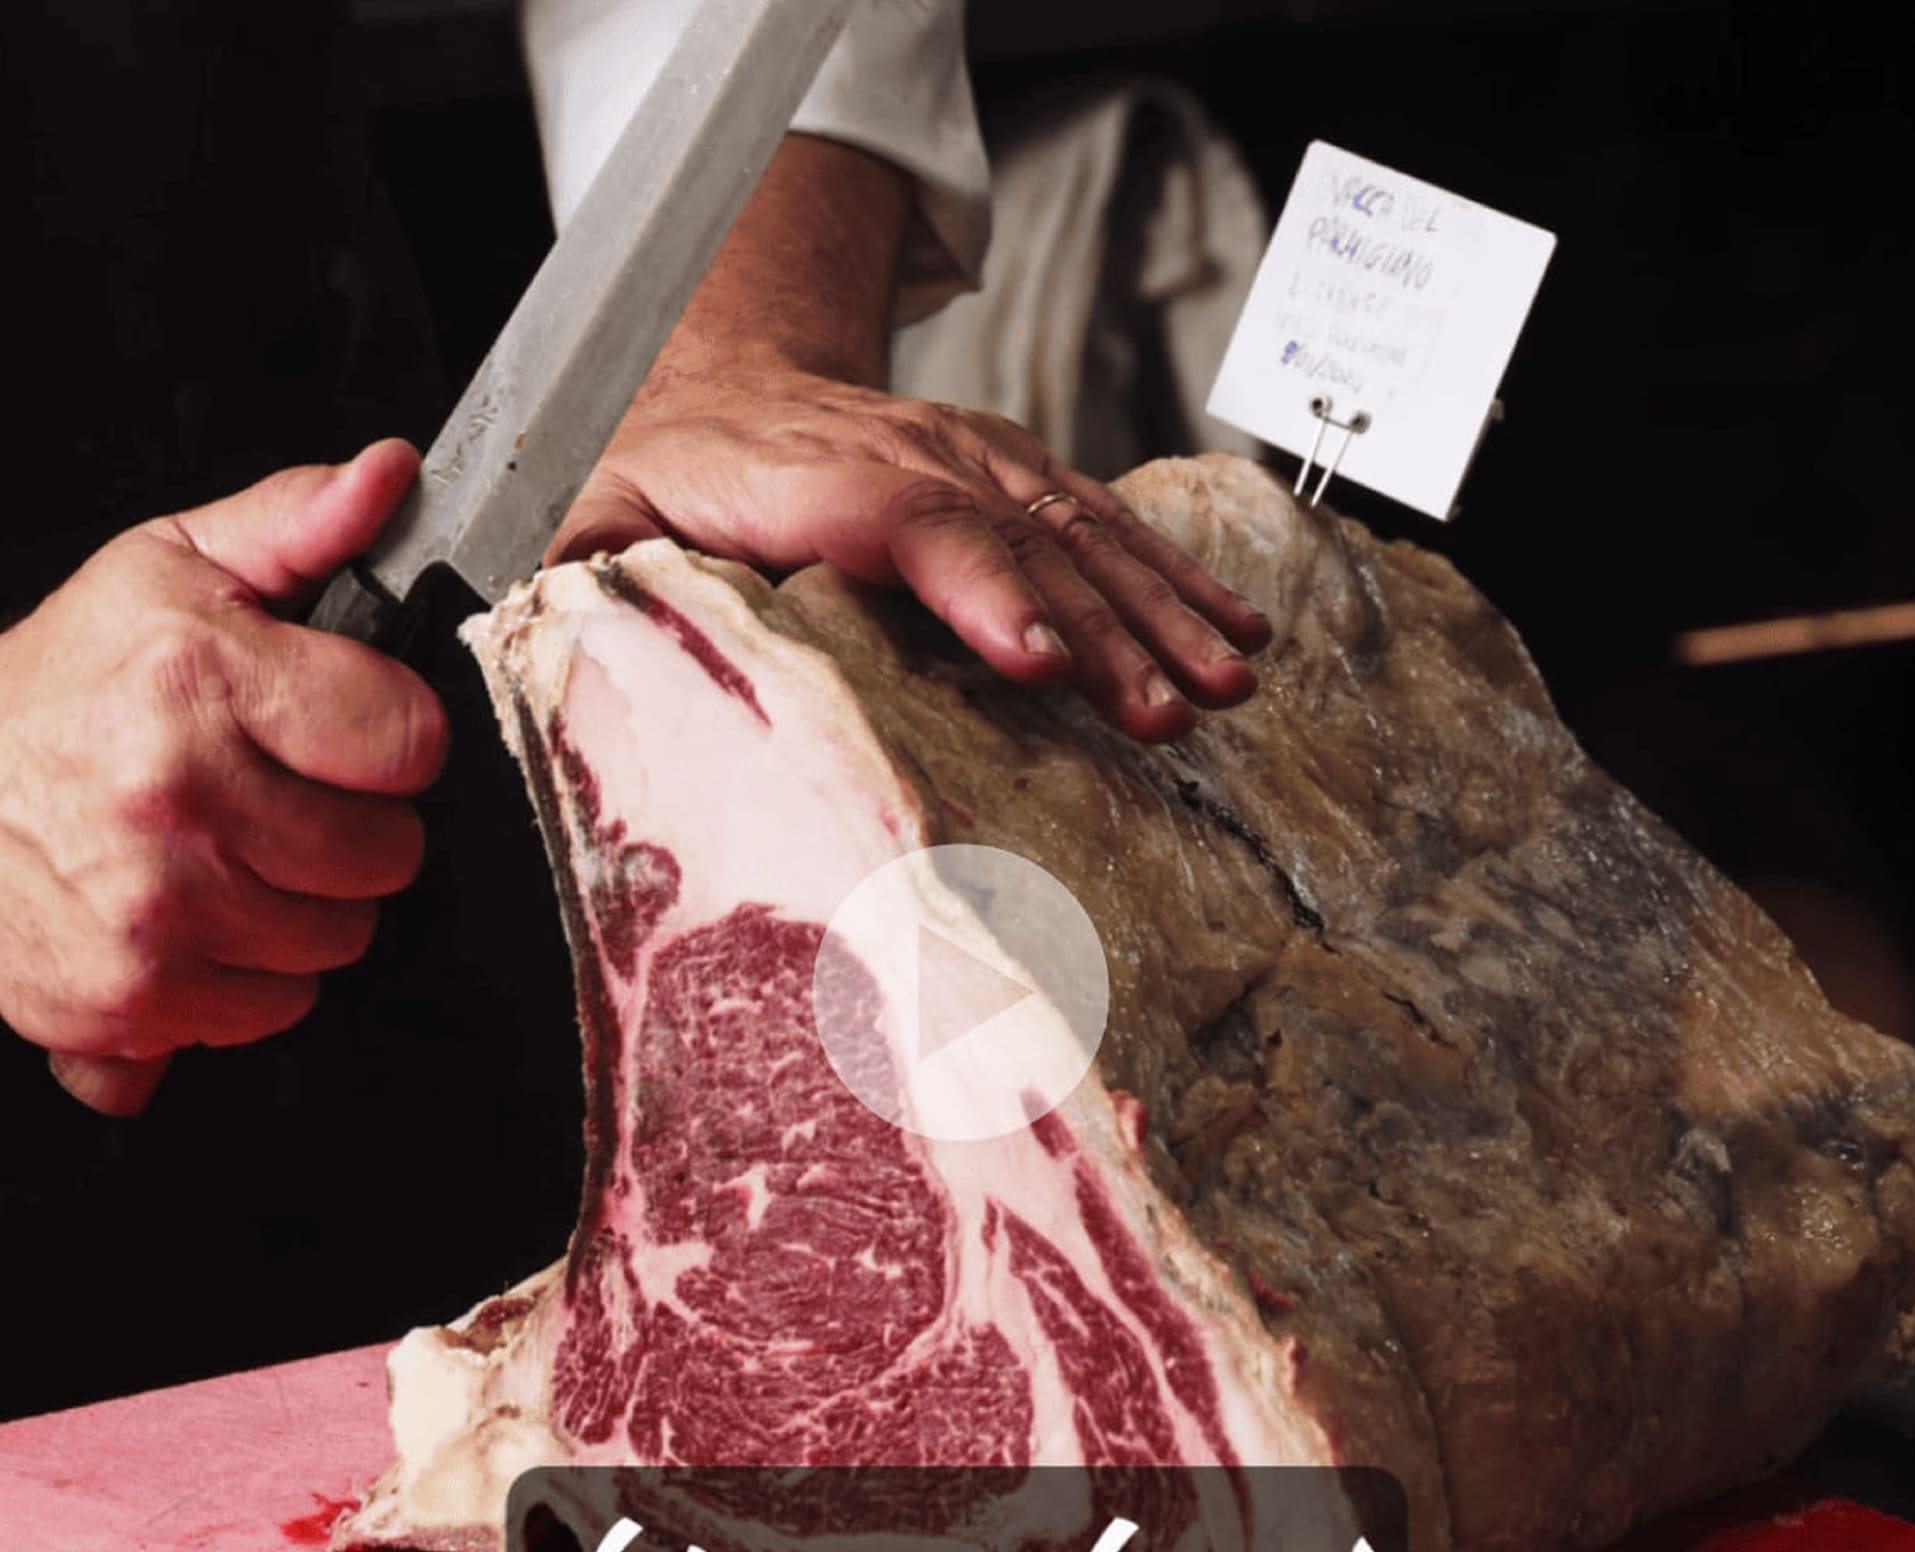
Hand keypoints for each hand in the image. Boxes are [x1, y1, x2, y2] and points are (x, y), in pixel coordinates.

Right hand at [0, 441, 447, 1114]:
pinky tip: (199, 917)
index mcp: (201, 678)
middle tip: (283, 796)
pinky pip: (276, 1008)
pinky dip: (251, 976)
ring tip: (236, 853)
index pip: (410, 739)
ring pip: (342, 937)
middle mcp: (178, 798)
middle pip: (388, 854)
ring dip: (307, 905)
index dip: (391, 736)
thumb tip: (392, 477)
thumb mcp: (172, 570)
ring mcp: (153, 909)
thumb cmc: (64, 682)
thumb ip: (297, 522)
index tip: (346, 731)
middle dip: (353, 827)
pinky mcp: (131, 997)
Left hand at [549, 358, 1273, 741]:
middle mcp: (913, 457)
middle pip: (1024, 541)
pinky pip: (1106, 521)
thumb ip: (591, 574)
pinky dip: (1173, 575)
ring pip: (1084, 531)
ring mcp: (976, 460)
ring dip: (1162, 612)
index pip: (912, 521)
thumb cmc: (660, 467)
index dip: (982, 588)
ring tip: (1227, 684)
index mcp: (813, 476)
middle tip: (1169, 714)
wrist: (715, 374)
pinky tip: (1233, 624)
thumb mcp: (597, 515)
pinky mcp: (1013, 474)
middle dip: (1107, 634)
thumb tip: (581, 648)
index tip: (1040, 662)